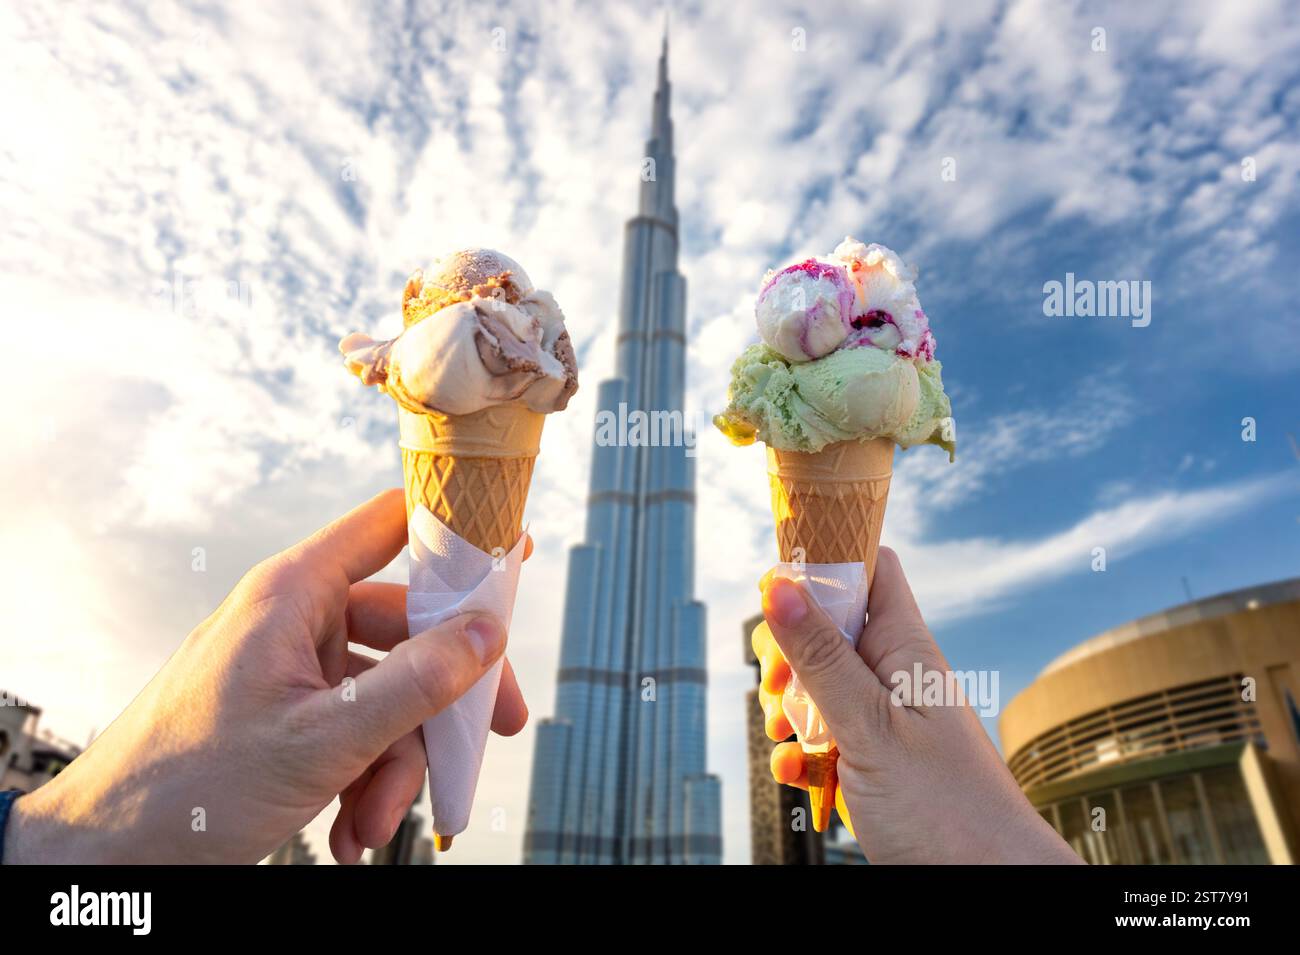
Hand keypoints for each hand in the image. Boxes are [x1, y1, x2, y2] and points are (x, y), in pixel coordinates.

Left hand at [5, 489, 528, 864]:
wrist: (112, 853)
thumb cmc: (189, 784)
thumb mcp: (324, 737)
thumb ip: (416, 682)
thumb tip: (488, 635)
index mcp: (295, 593)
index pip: (391, 525)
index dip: (455, 531)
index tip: (511, 550)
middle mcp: (297, 620)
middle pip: (408, 629)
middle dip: (443, 699)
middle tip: (494, 730)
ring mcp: (294, 668)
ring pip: (387, 693)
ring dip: (395, 764)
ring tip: (374, 822)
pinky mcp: (290, 712)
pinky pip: (356, 728)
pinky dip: (364, 779)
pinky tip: (350, 828)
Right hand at [753, 548, 1081, 863]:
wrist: (987, 885)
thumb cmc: (948, 809)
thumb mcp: (870, 727)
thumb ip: (821, 657)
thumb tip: (778, 585)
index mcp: (904, 647)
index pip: (867, 567)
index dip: (824, 562)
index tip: (778, 589)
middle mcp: (891, 674)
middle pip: (824, 626)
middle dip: (786, 652)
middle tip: (779, 686)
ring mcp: (879, 717)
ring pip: (814, 684)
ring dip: (787, 707)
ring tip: (789, 736)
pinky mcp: (868, 759)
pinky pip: (821, 737)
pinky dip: (800, 752)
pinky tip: (800, 773)